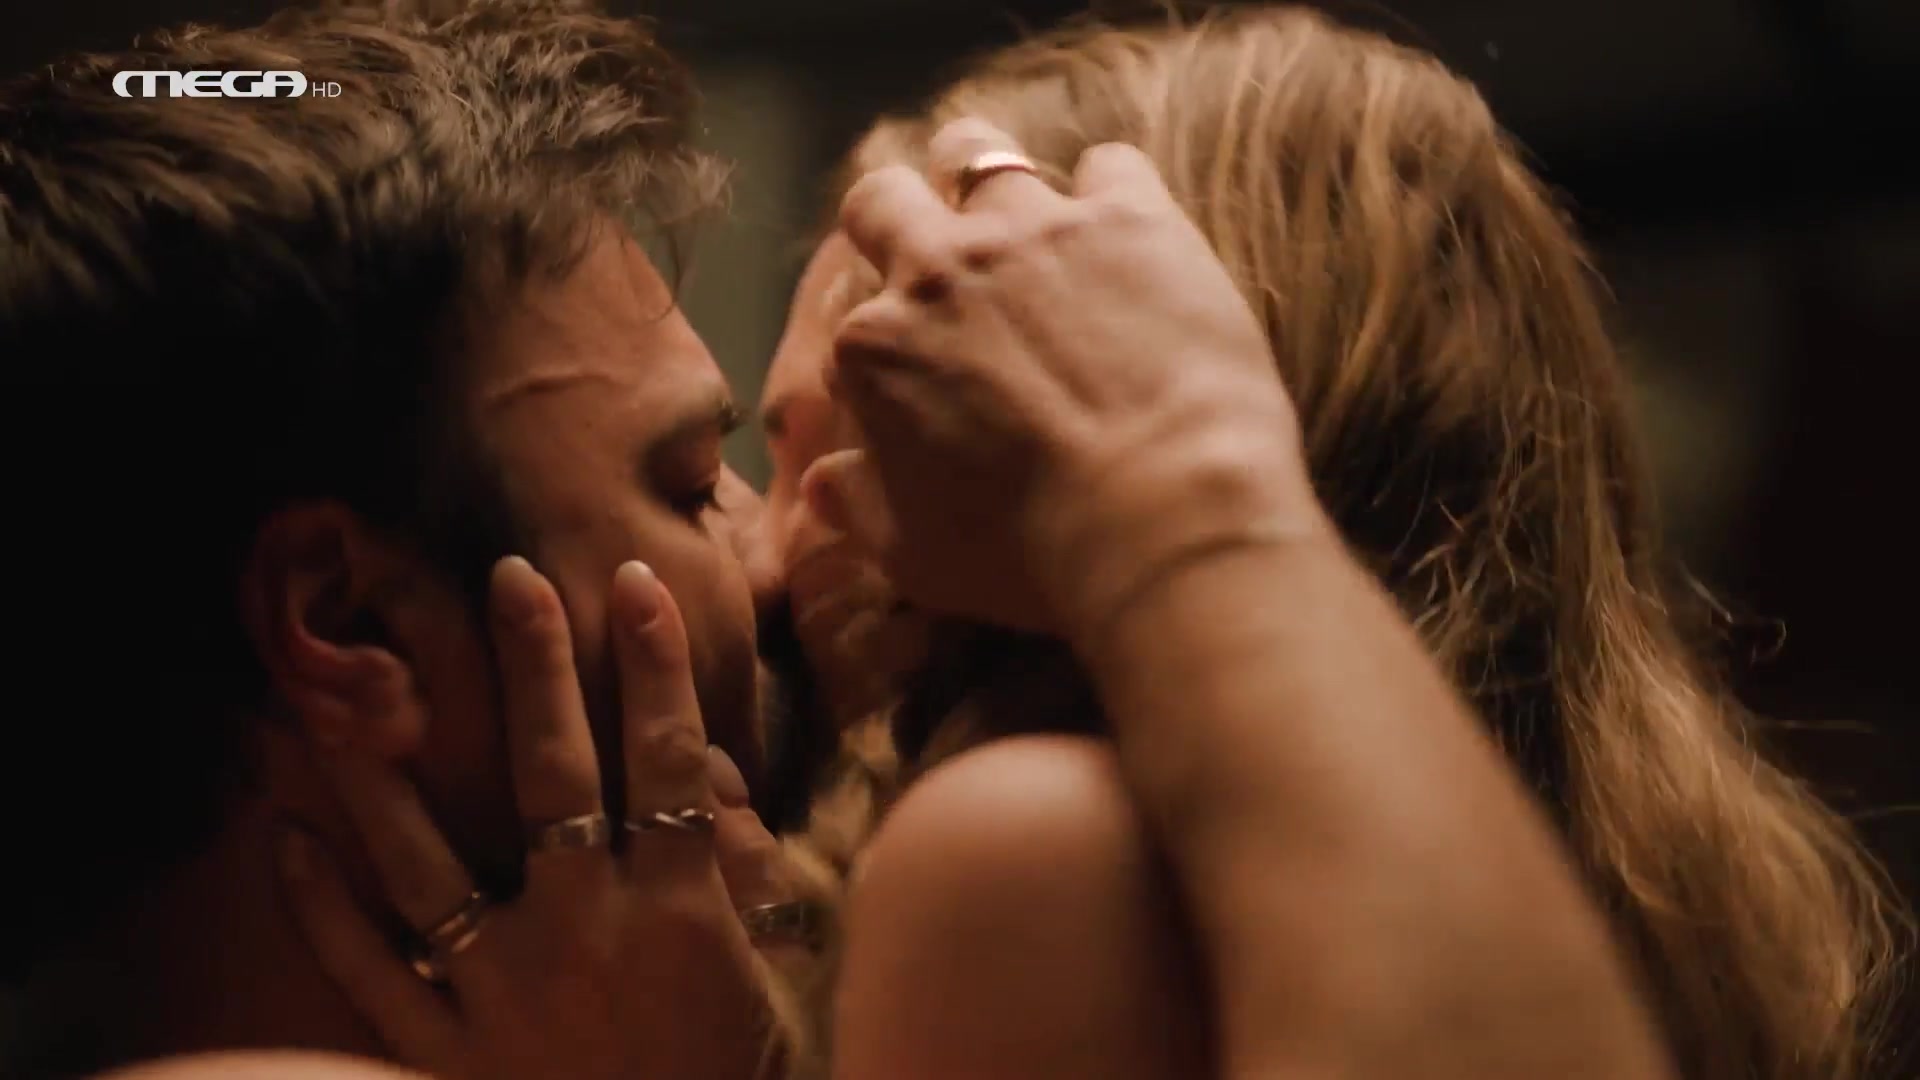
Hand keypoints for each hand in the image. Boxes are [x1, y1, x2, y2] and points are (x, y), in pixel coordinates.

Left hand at [278, 558, 786, 1079]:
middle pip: (558, 777)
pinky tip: (287, 844)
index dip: (656, 668)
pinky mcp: (441, 1052)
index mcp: (679, 912)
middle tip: (507, 580)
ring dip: (385, 779)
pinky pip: (370, 974)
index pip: (672, 762)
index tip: (634, 585)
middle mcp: (585, 930)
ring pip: (431, 864)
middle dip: (537, 671)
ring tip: (342, 699)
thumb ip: (750, 885)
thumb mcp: (772, 990)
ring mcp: (502, 989)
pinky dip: (323, 911)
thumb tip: (721, 785)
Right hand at [813, 118, 1323, 637]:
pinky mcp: (1129, 216)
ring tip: (1028, 223)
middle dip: (900, 216)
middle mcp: (938, 269)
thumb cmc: (1026, 556)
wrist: (1161, 520)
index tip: (919, 376)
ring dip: (989, 179)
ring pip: (979, 150)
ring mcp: (1033, 231)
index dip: (883, 347)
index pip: (853, 321)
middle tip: (941, 257)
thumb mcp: (913, 554)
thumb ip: (859, 506)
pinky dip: (1113, 192)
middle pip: (884, 197)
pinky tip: (1130, 236)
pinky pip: (1109, 165)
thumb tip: (822, 483)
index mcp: (874, 346)